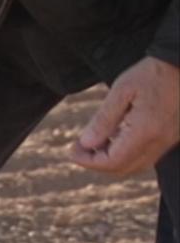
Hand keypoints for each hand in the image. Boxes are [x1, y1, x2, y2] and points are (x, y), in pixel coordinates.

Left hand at [70, 57, 179, 175]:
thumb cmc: (152, 73)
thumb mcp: (122, 90)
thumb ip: (103, 120)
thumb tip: (86, 143)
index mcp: (145, 131)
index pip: (112, 162)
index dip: (88, 161)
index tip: (72, 149)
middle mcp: (159, 142)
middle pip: (123, 168)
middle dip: (96, 163)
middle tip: (80, 147)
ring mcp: (167, 141)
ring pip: (134, 166)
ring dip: (111, 159)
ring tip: (95, 140)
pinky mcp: (171, 137)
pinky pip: (146, 156)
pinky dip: (126, 153)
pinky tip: (115, 136)